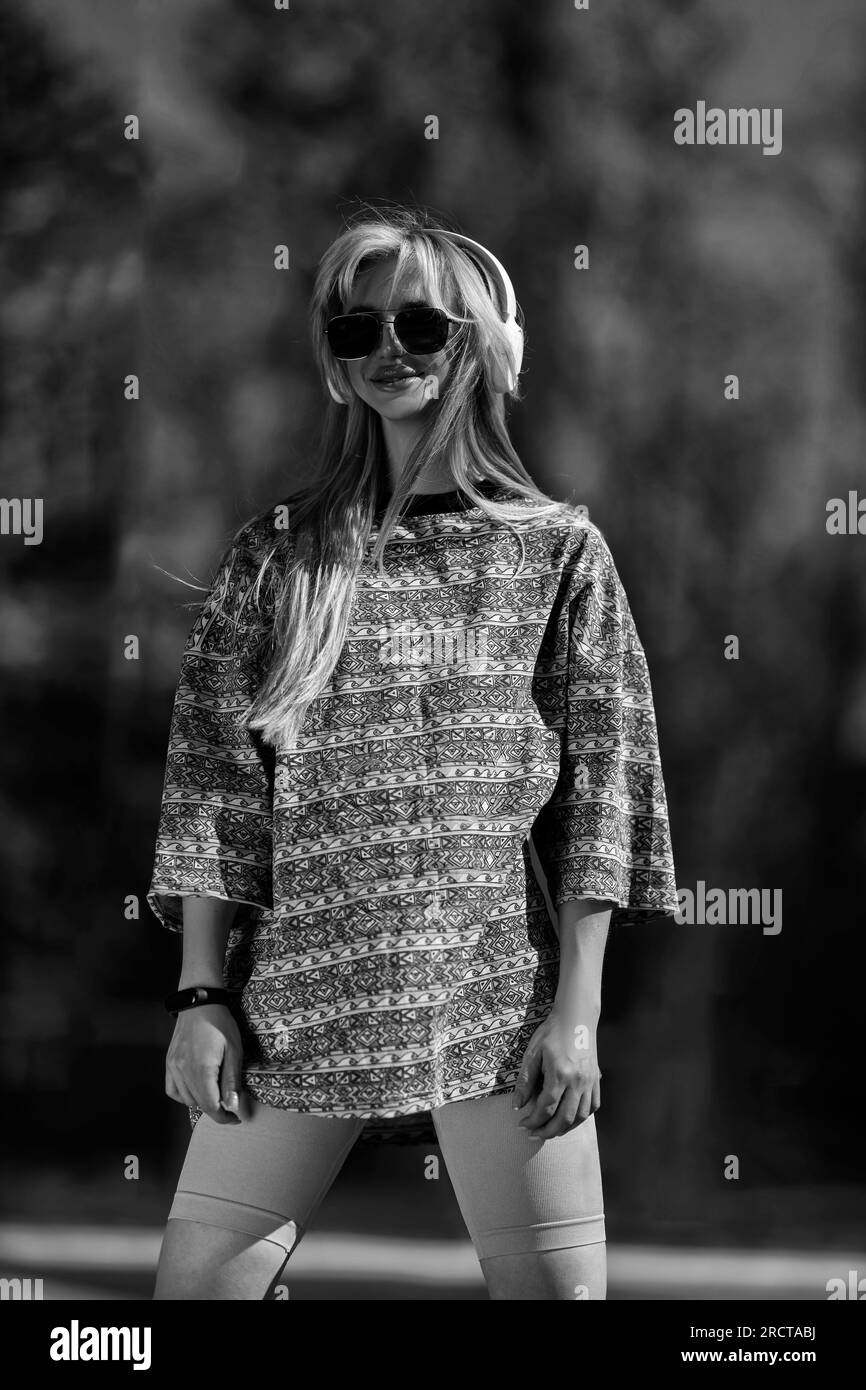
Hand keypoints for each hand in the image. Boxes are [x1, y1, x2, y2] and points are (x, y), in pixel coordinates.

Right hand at [165, 1004, 244, 1123]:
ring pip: (186, 1099)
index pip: (211, 1106)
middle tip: (231, 1107)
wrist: (199, 1002)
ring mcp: (173, 1067)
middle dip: (216, 1110)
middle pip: (198, 1105)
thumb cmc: (220, 1023)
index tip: (236, 1118)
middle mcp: (183, 1071)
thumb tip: (231, 1106)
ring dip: (202, 1103)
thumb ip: (231, 1080)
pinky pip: (172, 1089)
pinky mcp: (169, 1062)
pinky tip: (196, 1091)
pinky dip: (184, 1095)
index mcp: (201, 1069)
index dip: (224, 1117)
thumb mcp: (234, 1050)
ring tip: (216, 1095)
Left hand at [512, 1009, 600, 1139]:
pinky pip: (592, 1106)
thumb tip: (517, 1105)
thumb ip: (525, 1081)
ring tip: (550, 1131)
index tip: (522, 1125)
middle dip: (547, 1131)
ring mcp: (590, 1081)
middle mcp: (578, 1081)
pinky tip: (569, 1119)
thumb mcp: (532, 1053)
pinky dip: (581, 1118)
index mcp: (560, 1073)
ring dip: (565, 1129)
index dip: (533, 1121)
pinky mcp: (596, 1080)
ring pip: (580, 1117)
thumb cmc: (551, 1033)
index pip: (546, 1108)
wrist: (576, 1017)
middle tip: (533, 1135)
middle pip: (564, 1118)